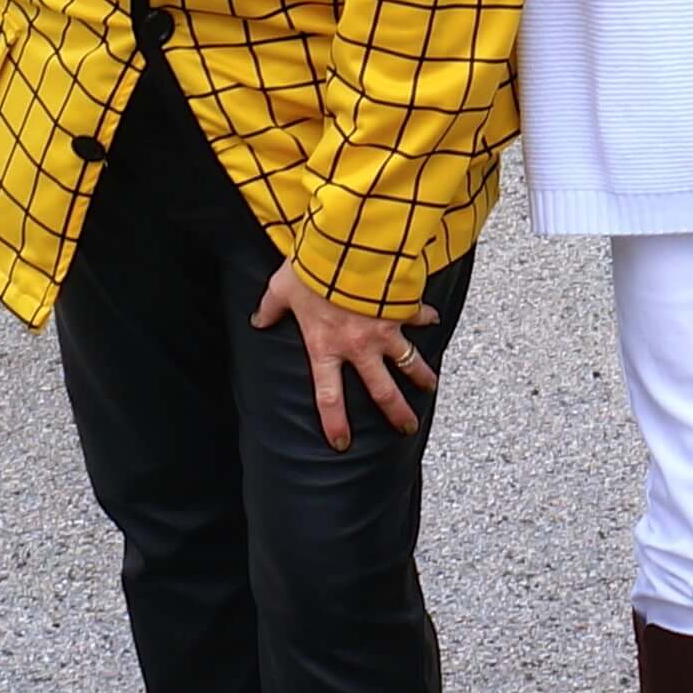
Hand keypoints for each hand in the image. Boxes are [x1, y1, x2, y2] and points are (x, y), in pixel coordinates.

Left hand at [252, 259, 439, 449]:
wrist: (348, 249)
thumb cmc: (312, 271)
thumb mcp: (282, 289)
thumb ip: (271, 308)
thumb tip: (258, 319)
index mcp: (326, 348)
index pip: (328, 397)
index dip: (335, 423)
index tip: (341, 443)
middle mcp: (358, 347)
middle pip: (381, 389)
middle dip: (396, 412)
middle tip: (407, 427)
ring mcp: (384, 329)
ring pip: (408, 361)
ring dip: (421, 375)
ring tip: (431, 387)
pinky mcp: (400, 307)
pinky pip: (417, 315)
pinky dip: (426, 316)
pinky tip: (434, 319)